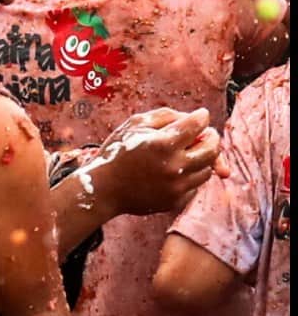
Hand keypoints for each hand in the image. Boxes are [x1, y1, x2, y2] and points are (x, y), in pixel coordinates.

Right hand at [93, 107, 221, 215]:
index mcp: (163, 144)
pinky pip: (195, 186)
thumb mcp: (133, 125)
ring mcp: (176, 186)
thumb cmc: (116, 153)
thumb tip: (194, 117)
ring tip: (188, 153)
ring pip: (208, 169)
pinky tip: (175, 171)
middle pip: (213, 149)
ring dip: (203, 158)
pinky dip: (190, 176)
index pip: (199, 125)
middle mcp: (174, 166)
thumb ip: (165, 115)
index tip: (199, 116)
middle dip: (212, 137)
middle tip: (205, 134)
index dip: (201, 117)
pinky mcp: (176, 201)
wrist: (102, 189)